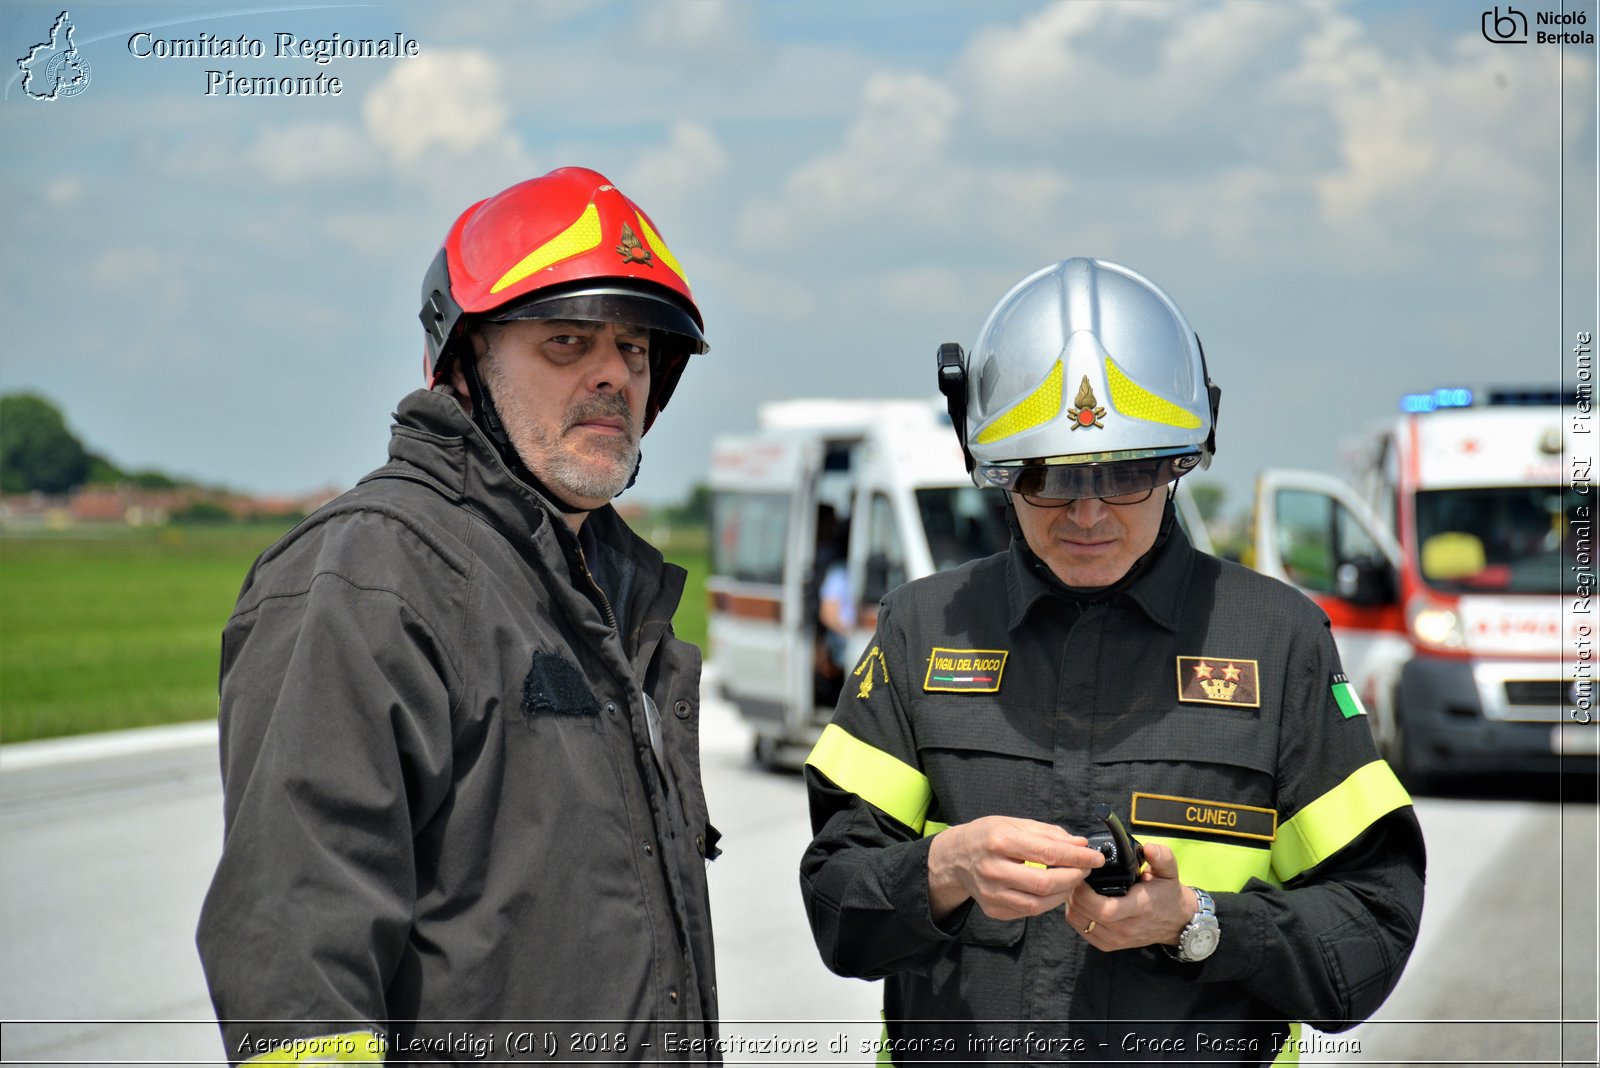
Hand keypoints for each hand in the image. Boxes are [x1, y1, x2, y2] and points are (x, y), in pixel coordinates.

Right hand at [928, 816, 1104, 920]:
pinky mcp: (994, 910)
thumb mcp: (1015, 823)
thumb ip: (1049, 833)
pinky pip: (1029, 911)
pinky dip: (1047, 902)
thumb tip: (1081, 844)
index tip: (1096, 857)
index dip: (1077, 856)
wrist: (955, 858)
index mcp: (999, 841)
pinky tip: (1053, 890)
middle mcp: (993, 869)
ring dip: (1063, 893)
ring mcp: (992, 894)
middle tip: (1086, 869)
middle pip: (1045, 882)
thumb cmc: (988, 836)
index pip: (1047, 852)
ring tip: (1072, 879)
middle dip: (1073, 877)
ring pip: (1039, 904)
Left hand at [1064, 842, 1195, 950]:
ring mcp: (1116, 939)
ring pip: (1080, 922)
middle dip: (1074, 893)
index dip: (1085, 893)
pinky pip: (1082, 930)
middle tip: (1074, 874)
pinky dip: (1075, 914)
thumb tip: (1149, 848)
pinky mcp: (1108, 945)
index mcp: (1140, 908)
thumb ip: (1161, 857)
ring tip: (1075, 885)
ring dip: (1071, 902)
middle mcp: (1126, 927)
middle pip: (1087, 914)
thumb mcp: (1170, 871)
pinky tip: (1078, 900)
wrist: (1175, 922)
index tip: (1081, 873)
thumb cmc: (1167, 893)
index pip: (1106, 909)